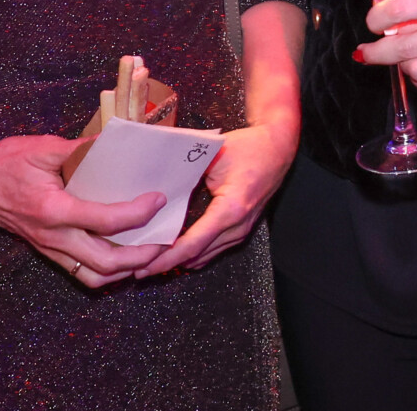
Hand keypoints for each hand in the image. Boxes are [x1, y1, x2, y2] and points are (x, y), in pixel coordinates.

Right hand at [0, 133, 166, 287]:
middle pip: (106, 263)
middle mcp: (53, 237)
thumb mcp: (43, 147)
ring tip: (149, 252)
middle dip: (141, 256)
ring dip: (126, 270)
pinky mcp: (48, 252)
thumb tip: (116, 142)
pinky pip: (82, 273)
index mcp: (53, 210)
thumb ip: (80, 148)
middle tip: (165, 240)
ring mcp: (49, 249)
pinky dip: (107, 271)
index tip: (159, 199)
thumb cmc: (6, 162)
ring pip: (94, 277)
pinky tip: (124, 255)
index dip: (138, 213)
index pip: (106, 220)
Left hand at [140, 117, 297, 275]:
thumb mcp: (213, 156)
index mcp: (230, 209)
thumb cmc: (248, 148)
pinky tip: (176, 253)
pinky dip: (194, 254)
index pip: (193, 243)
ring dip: (180, 262)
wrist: (277, 149)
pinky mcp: (241, 229)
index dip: (167, 257)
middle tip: (139, 269)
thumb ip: (186, 174)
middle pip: (196, 256)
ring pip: (206, 257)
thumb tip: (156, 188)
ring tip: (152, 263)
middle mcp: (237, 226)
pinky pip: (214, 250)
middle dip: (167, 264)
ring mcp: (241, 231)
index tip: (145, 265)